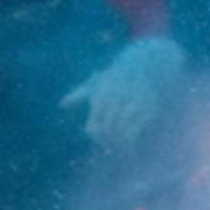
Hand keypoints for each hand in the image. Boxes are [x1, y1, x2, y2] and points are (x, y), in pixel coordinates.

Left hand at [59, 37, 186, 150]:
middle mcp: (117, 98)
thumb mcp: (96, 82)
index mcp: (102, 94)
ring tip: (118, 144)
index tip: (98, 136)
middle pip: (106, 130)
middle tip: (108, 144)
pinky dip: (130, 142)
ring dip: (118, 143)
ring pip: (120, 133)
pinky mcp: (148, 110)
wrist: (146, 64)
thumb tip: (62, 105)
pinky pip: (135, 132)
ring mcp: (133, 104)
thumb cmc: (116, 76)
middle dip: (106, 140)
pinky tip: (130, 143)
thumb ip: (79, 95)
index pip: (93, 125)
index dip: (94, 134)